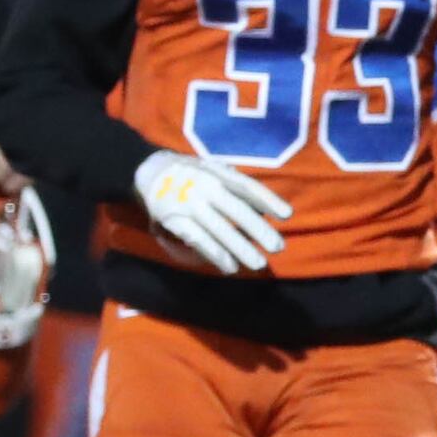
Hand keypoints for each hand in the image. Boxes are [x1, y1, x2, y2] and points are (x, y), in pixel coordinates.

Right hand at [133, 150, 288, 275]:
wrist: (150, 170)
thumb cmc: (191, 172)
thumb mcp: (214, 169)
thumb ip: (236, 185)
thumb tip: (264, 209)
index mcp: (218, 173)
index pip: (247, 186)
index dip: (268, 200)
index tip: (287, 215)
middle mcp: (205, 187)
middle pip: (236, 210)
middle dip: (258, 230)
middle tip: (278, 247)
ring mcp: (189, 204)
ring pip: (218, 229)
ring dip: (240, 249)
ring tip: (258, 263)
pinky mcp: (175, 220)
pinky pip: (198, 240)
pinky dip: (215, 255)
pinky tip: (230, 267)